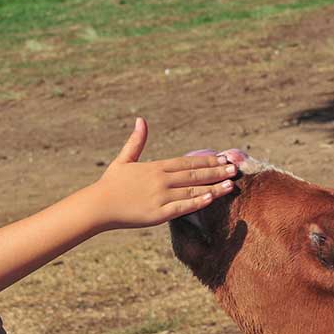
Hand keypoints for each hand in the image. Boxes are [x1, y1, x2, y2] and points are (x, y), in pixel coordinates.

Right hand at [89, 117, 237, 229]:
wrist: (99, 206)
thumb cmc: (111, 184)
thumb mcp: (124, 160)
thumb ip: (136, 141)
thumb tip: (140, 120)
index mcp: (155, 167)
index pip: (187, 162)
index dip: (207, 160)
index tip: (222, 158)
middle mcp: (161, 180)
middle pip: (194, 174)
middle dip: (216, 171)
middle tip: (234, 168)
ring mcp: (161, 197)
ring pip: (193, 190)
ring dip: (214, 187)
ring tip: (231, 184)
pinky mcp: (158, 214)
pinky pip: (183, 207)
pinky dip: (198, 202)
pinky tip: (212, 198)